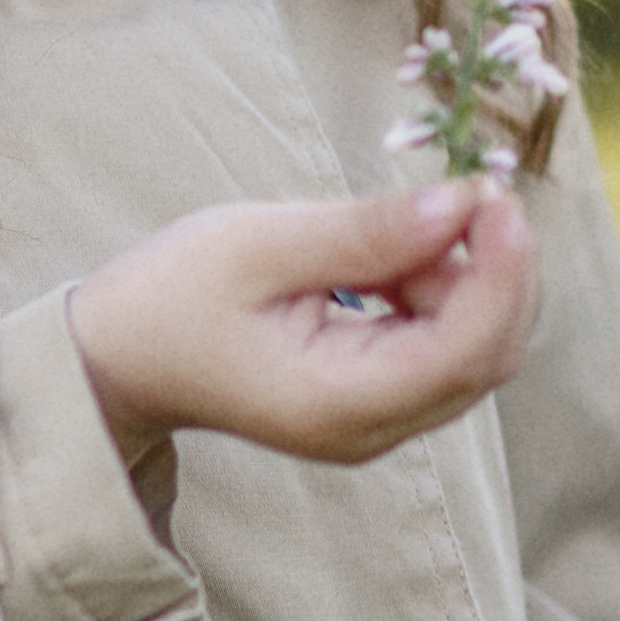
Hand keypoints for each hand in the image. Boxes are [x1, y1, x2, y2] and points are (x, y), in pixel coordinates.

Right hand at [68, 178, 538, 467]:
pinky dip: (439, 291)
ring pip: (473, 351)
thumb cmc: (169, 298)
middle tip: (466, 190)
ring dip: (465, 277)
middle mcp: (371, 430)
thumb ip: (364, 233)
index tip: (493, 194)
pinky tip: (390, 257)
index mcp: (336, 403)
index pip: (463, 352)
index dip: (500, 273)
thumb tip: (461, 204)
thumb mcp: (257, 245)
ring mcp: (376, 423)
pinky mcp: (375, 401)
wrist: (119, 356)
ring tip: (399, 224)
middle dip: (494, 271)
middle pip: (486, 357)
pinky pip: (442, 347)